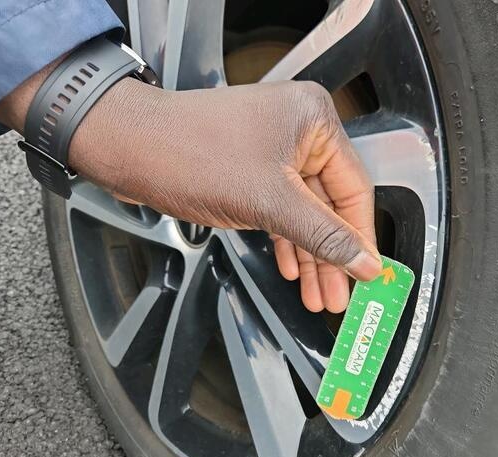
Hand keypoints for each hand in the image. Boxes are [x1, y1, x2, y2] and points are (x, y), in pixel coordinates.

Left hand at [69, 79, 381, 312]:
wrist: (127, 148)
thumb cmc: (188, 153)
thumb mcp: (269, 202)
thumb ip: (322, 234)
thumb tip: (363, 261)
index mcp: (314, 120)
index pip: (354, 188)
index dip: (361, 238)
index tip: (370, 273)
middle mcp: (299, 130)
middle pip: (330, 204)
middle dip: (332, 254)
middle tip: (340, 294)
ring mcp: (274, 149)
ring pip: (305, 211)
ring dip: (310, 254)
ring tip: (318, 294)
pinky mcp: (253, 168)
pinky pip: (282, 208)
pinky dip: (286, 239)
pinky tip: (293, 267)